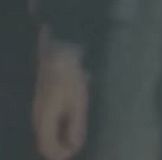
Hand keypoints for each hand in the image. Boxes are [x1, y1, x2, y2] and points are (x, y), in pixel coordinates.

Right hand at [32, 29, 88, 159]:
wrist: (58, 56)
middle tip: (77, 140)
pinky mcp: (42, 102)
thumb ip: (76, 125)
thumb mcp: (78, 103)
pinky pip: (48, 122)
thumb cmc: (69, 80)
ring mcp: (38, 110)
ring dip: (60, 134)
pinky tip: (71, 115)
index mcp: (44, 122)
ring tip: (77, 128)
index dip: (61, 153)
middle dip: (61, 145)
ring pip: (46, 131)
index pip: (47, 148)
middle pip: (45, 141)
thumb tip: (75, 145)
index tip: (75, 149)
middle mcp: (37, 119)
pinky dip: (58, 125)